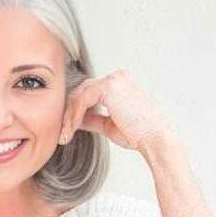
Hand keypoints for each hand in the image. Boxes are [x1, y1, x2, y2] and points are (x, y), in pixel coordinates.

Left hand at [58, 67, 177, 151]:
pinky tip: (72, 128)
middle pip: (81, 92)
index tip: (67, 131)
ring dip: (69, 116)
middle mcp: (116, 78)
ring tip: (66, 134)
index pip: (88, 93)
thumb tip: (76, 120)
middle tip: (62, 134)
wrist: (153, 138)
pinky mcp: (109, 86)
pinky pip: (82, 99)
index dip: (74, 112)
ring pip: (79, 95)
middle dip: (68, 114)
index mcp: (118, 85)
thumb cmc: (137, 134)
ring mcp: (113, 79)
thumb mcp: (108, 125)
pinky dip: (74, 114)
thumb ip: (92, 118)